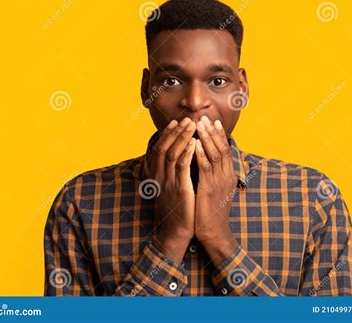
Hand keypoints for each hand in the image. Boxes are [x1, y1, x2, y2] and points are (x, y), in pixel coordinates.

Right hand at [150, 117, 196, 263]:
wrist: (175, 232)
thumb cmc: (177, 209)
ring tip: (192, 125)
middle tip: (186, 119)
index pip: (160, 149)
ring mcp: (168, 183)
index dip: (167, 134)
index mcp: (157, 176)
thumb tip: (180, 156)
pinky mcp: (179, 190)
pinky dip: (187, 153)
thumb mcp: (171, 188)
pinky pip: (182, 168)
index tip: (175, 122)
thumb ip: (172, 173)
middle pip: (165, 147)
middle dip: (176, 132)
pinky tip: (195, 143)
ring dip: (182, 137)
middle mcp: (160, 177)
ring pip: (173, 154)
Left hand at [194, 116, 238, 265]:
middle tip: (205, 118)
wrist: (214, 232)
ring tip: (200, 125)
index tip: (213, 122)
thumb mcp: (216, 190)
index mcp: (228, 176)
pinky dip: (200, 154)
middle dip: (213, 132)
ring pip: (214, 155)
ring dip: (206, 139)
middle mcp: (226, 176)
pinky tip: (194, 145)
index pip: (225, 150)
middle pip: (221, 148)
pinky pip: (205, 168)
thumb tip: (206, 160)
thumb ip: (214, 175)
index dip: (219, 135)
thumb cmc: (212, 211)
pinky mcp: (209, 190)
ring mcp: (219, 182)